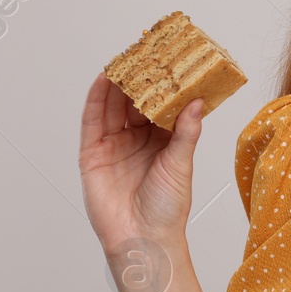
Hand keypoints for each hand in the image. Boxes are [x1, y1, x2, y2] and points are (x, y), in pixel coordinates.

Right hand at [78, 72, 204, 253]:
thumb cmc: (167, 208)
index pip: (161, 106)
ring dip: (117, 84)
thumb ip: (186, 132)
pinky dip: (96, 100)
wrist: (143, 238)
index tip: (170, 62)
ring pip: (113, 108)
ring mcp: (114, 146)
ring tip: (124, 60)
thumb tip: (197, 102)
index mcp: (163, 142)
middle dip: (139, 80)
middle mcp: (138, 140)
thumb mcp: (181, 164)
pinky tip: (103, 82)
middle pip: (134, 103)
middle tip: (144, 54)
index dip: (164, 86)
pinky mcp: (93, 154)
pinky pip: (93, 122)